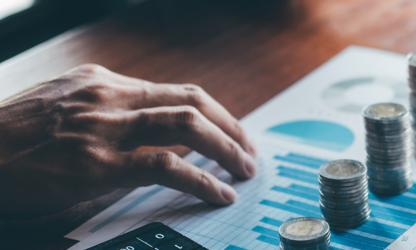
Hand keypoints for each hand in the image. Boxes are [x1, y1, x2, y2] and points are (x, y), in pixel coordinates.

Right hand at [0, 64, 257, 219]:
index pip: (175, 91)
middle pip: (191, 102)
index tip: (232, 132)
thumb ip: (102, 113)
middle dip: (231, 127)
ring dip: (226, 148)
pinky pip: (165, 166)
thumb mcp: (58, 107)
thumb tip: (146, 134)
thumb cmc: (7, 139)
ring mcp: (102, 129)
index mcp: (101, 82)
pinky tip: (218, 192)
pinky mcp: (95, 165)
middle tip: (249, 152)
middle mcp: (107, 98)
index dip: (214, 113)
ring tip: (244, 169)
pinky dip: (201, 179)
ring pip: (186, 126)